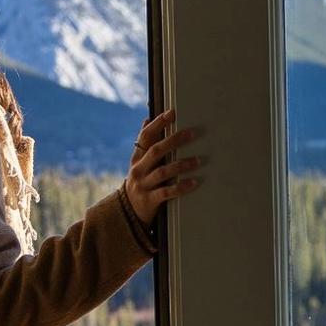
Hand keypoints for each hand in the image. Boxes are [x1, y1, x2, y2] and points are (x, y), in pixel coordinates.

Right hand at [125, 110, 204, 225]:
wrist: (127, 212)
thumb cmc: (141, 183)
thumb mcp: (139, 163)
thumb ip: (145, 145)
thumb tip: (147, 119)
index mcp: (137, 159)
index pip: (145, 137)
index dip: (158, 124)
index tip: (171, 113)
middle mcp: (138, 170)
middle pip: (156, 152)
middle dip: (174, 141)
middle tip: (191, 133)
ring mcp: (143, 185)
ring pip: (162, 172)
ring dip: (181, 165)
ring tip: (198, 160)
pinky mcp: (150, 200)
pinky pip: (166, 192)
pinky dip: (181, 187)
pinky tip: (194, 182)